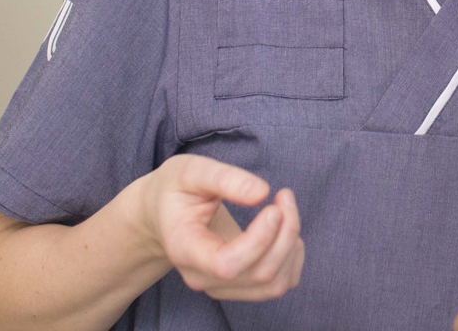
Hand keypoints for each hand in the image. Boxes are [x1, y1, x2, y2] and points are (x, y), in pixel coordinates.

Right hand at [135, 154, 303, 301]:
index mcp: (185, 249)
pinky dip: (293, 257)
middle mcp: (203, 277)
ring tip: (285, 209)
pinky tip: (283, 229)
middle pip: (259, 273)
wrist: (164, 214)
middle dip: (285, 232)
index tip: (273, 207)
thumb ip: (225, 178)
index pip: (227, 264)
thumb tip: (262, 192)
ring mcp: (222, 287)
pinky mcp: (241, 286)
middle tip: (284, 195)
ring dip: (292, 244)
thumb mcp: (191, 171)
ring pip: (274, 284)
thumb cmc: (176, 190)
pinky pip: (280, 284)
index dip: (259, 240)